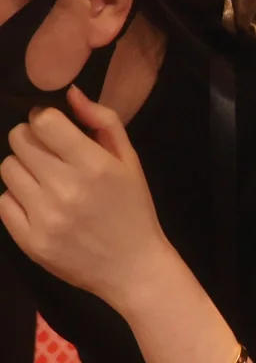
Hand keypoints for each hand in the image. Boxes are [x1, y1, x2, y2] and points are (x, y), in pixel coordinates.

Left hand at [0, 86, 178, 310]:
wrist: (135, 269)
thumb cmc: (134, 211)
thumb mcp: (130, 163)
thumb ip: (104, 122)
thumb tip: (70, 92)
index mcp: (94, 166)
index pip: (42, 121)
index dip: (45, 121)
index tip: (55, 132)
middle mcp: (66, 189)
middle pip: (19, 140)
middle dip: (32, 142)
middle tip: (50, 158)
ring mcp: (45, 216)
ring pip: (7, 167)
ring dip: (23, 169)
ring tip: (45, 183)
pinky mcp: (29, 239)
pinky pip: (2, 200)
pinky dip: (17, 198)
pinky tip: (39, 205)